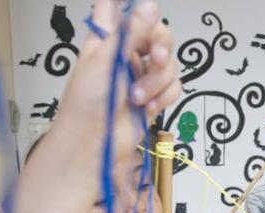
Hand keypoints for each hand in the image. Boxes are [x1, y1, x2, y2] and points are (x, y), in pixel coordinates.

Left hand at [56, 0, 180, 160]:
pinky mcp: (156, 97)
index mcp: (108, 39)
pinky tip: (149, 108)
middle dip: (162, 49)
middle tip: (158, 59)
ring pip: (170, 64)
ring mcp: (143, 76)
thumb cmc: (89, 102)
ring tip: (137, 99)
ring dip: (157, 82)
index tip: (143, 9)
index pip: (116, 9)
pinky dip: (164, 97)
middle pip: (159, 35)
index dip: (130, 5)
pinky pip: (175, 87)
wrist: (96, 146)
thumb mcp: (106, 62)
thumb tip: (151, 5)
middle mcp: (127, 54)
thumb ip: (131, 33)